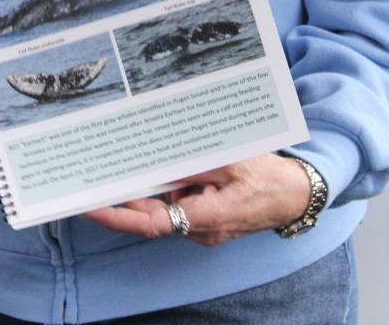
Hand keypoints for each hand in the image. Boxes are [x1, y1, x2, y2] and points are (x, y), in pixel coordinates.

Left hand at [83, 154, 311, 245]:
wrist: (297, 194)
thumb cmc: (269, 178)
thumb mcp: (232, 162)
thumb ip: (195, 164)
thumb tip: (161, 160)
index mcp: (206, 217)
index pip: (151, 222)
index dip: (118, 216)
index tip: (91, 205)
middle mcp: (200, 228)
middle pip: (153, 214)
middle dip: (127, 195)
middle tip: (98, 172)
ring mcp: (204, 225)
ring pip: (167, 205)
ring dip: (153, 185)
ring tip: (135, 159)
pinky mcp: (208, 216)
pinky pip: (181, 201)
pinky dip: (171, 184)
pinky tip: (169, 163)